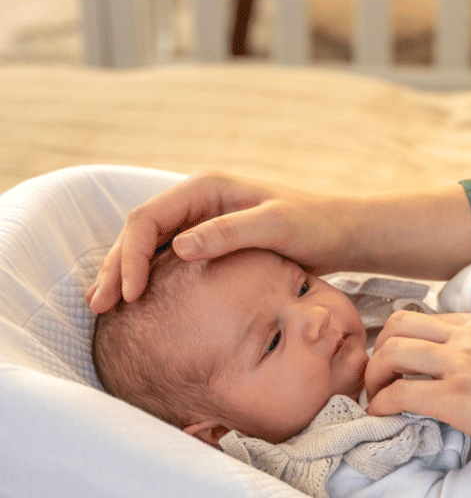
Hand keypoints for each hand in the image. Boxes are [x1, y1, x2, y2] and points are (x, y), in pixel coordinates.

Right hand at [86, 172, 344, 312]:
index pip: (148, 219)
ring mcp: (203, 221)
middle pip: (140, 232)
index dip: (131, 256)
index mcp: (206, 188)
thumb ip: (230, 233)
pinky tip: (139, 305)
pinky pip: (168, 259)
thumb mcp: (277, 227)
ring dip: (126, 275)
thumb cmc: (316, 226)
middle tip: (99, 307)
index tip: (130, 296)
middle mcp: (198, 200)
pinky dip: (150, 279)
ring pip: (150, 246)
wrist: (344, 233)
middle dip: (117, 268)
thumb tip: (179, 247)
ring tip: (106, 309)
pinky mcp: (213, 242)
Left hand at [364, 310, 470, 497]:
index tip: (404, 361)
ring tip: (375, 396)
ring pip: (391, 353)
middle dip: (381, 349)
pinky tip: (382, 415)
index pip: (431, 318)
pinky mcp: (455, 399)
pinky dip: (381, 404)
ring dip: (374, 375)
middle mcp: (469, 336)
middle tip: (381, 375)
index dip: (409, 339)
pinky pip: (399, 393)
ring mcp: (461, 365)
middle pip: (400, 325)